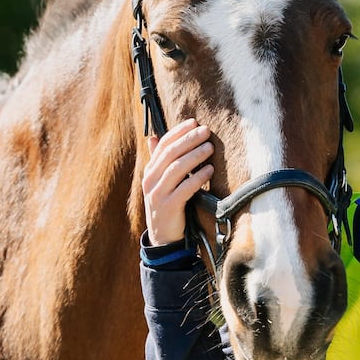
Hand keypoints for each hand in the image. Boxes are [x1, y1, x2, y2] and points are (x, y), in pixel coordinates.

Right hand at [142, 119, 213, 244]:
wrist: (163, 237)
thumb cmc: (167, 204)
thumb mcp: (160, 182)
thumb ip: (159, 161)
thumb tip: (153, 137)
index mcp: (150, 171)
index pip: (162, 145)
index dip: (178, 131)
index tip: (194, 121)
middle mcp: (150, 180)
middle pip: (170, 154)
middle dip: (189, 139)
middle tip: (206, 131)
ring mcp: (157, 194)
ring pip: (176, 169)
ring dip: (195, 156)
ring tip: (210, 147)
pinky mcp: (168, 207)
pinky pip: (184, 189)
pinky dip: (197, 178)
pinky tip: (209, 171)